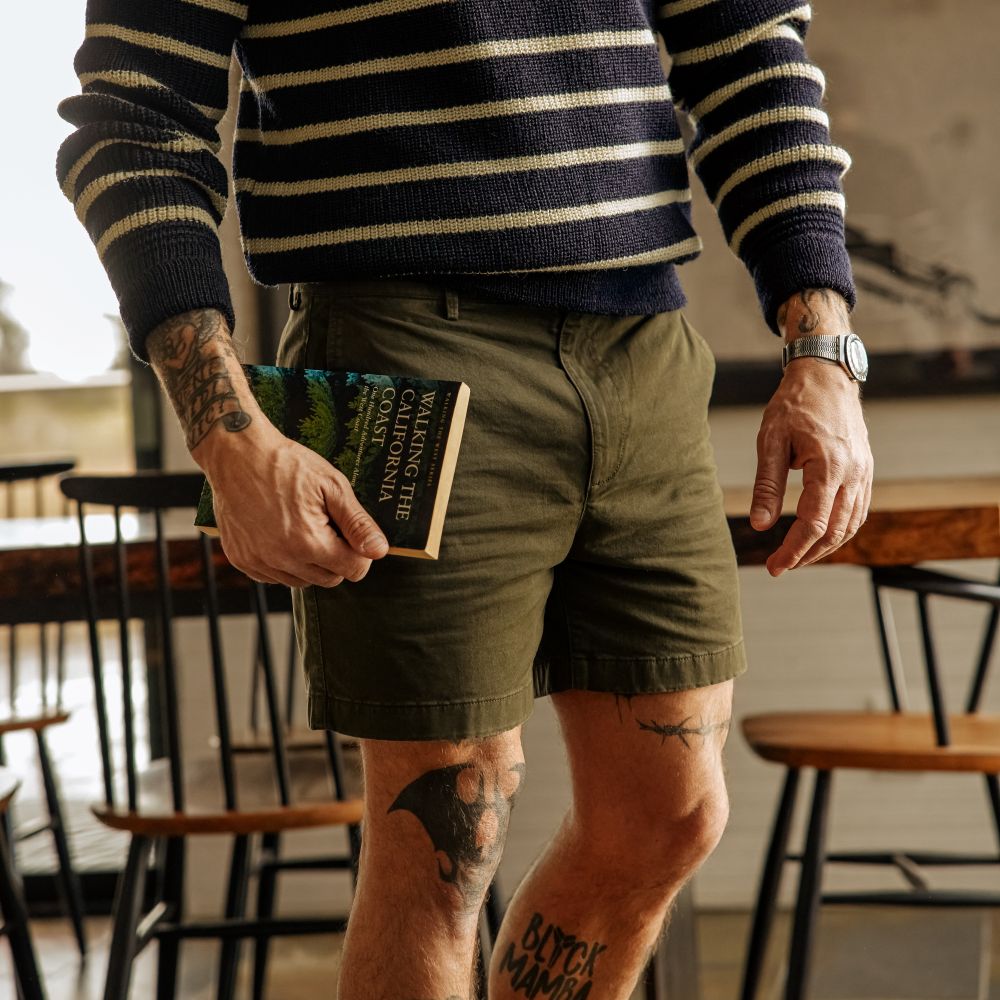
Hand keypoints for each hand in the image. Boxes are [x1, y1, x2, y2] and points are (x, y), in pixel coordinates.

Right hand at [147, 307, 387, 586]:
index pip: (354, 570)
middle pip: (330, 579)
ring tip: (302, 526)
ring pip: (302, 581)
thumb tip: (380, 551)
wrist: (237, 454)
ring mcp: (258, 562)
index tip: (349, 532)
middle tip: (325, 524)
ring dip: (310, 562)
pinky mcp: (241, 560)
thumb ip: (358, 523)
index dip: (359, 551)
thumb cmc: (286, 465)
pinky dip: (283, 562)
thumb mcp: (332, 486)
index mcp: (308, 542)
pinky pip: (275, 576)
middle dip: (336, 557)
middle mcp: (281, 559)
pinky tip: (281, 534)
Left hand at [750, 291, 873, 576]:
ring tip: (797, 557)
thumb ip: (766, 485)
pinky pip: (858, 511)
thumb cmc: (794, 404)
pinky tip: (820, 537)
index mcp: (829, 465)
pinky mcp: (865, 470)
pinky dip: (840, 530)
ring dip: (825, 547)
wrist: (826, 375)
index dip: (794, 549)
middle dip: (807, 554)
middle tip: (779, 566)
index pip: (814, 522)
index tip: (774, 566)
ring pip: (850, 524)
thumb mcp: (770, 441)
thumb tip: (759, 526)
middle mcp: (854, 472)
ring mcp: (864, 472)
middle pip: (835, 530)